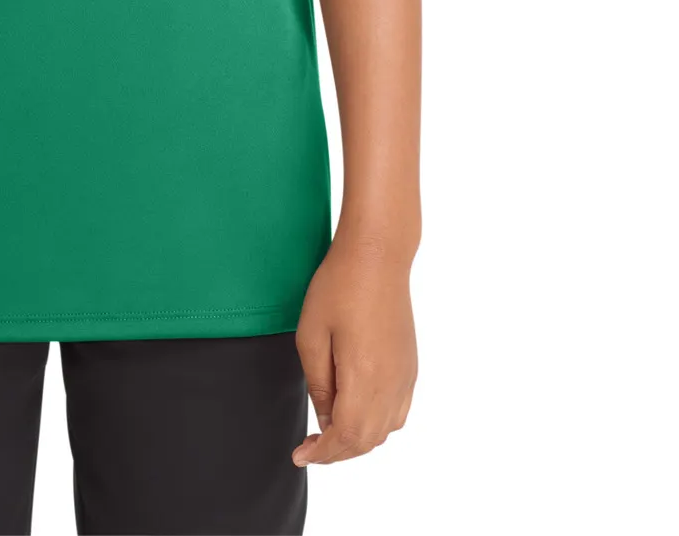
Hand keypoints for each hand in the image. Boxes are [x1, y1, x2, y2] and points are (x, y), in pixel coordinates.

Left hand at [291, 235, 417, 465]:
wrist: (378, 255)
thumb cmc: (338, 287)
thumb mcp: (312, 335)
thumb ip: (319, 385)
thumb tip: (326, 421)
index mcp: (365, 378)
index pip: (346, 436)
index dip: (322, 454)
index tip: (300, 456)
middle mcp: (392, 384)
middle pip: (367, 440)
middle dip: (337, 452)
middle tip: (310, 447)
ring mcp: (406, 376)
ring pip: (385, 430)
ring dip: (357, 440)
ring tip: (329, 432)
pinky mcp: (411, 366)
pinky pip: (398, 412)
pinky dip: (377, 425)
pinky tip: (357, 413)